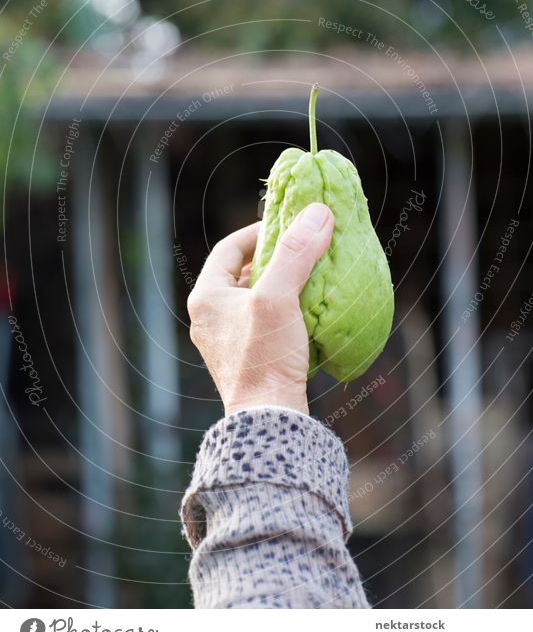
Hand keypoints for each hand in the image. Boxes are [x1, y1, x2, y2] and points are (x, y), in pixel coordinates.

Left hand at [187, 203, 333, 416]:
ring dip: (281, 284)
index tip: (288, 225)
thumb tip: (317, 211)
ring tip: (311, 276)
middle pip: (243, 273)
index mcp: (206, 297)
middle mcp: (210, 318)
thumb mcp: (278, 297)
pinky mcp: (245, 359)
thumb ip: (296, 253)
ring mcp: (226, 341)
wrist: (268, 420)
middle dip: (275, 258)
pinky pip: (263, 321)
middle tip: (305, 249)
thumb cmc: (264, 356)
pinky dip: (284, 309)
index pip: (229, 248)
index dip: (259, 232)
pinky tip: (309, 310)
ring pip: (254, 298)